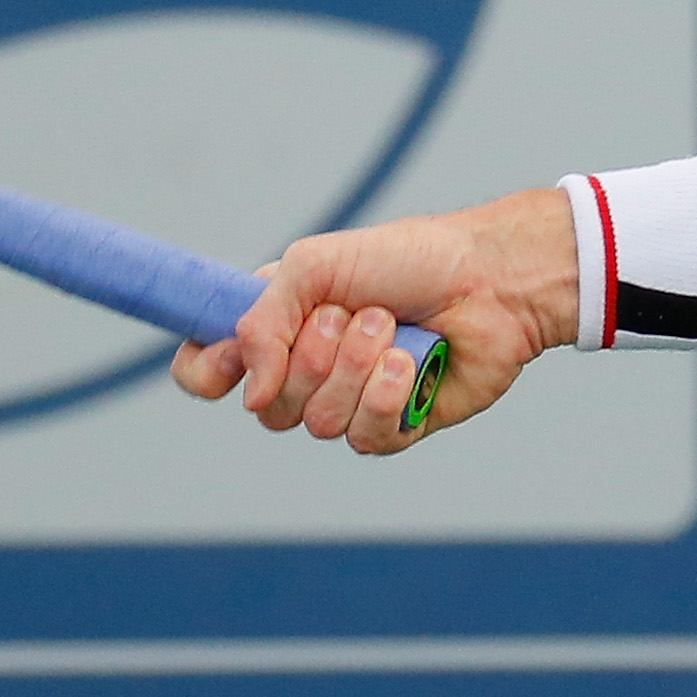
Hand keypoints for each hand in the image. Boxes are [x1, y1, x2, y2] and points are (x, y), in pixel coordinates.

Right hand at [168, 188, 575, 453]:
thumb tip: (248, 396)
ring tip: (391, 328)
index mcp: (278, 325)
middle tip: (352, 313)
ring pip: (316, 422)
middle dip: (310, 356)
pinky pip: (363, 437)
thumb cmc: (407, 259)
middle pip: (265, 405)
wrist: (489, 279)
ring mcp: (348, 400)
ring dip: (355, 367)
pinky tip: (409, 363)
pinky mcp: (392, 425)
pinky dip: (385, 394)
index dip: (208, 372)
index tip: (230, 355)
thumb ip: (262, 322)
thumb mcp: (314, 265)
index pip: (208, 370)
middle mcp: (306, 368)